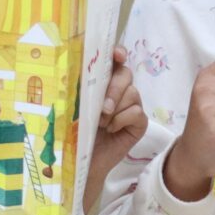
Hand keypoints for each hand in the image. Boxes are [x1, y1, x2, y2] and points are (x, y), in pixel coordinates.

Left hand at [83, 48, 147, 210]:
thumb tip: (79, 69)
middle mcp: (119, 91)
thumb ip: (81, 89)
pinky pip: (137, 112)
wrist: (84, 161)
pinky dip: (123, 119)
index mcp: (103, 83)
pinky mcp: (139, 123)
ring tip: (102, 123)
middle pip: (126, 74)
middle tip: (103, 108)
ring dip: (116, 108)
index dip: (118, 53)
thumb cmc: (76, 133)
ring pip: (133, 93)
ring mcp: (131, 106)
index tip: (117, 55)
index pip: (114, 61)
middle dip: (115, 88)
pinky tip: (112, 130)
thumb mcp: (75, 107)